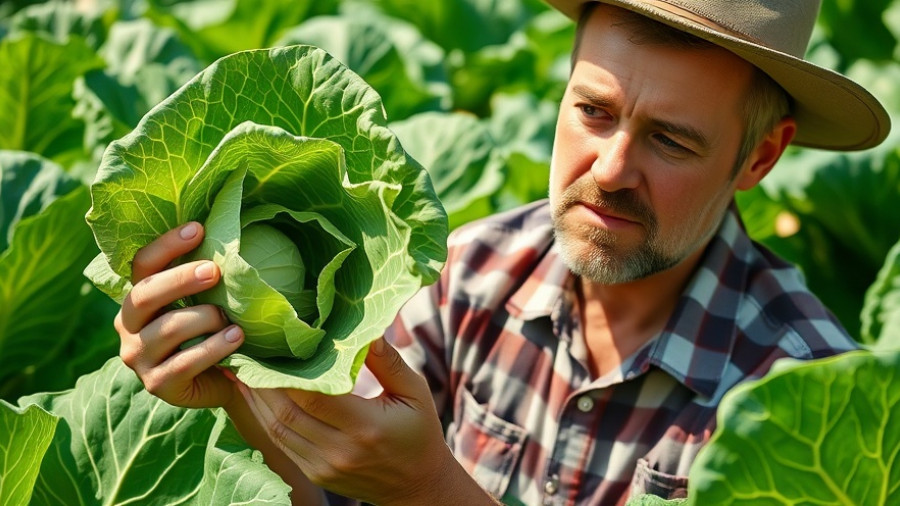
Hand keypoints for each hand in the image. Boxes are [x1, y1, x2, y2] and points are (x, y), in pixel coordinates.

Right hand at [115, 222, 244, 408]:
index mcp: (138, 299)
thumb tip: (221, 232)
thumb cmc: (213, 331)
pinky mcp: (157, 385)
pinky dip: (214, 347)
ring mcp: (138, 358)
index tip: (198, 228)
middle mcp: (128, 327)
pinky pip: (185, 362)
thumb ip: (203, 277)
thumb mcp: (206, 300)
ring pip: (168, 329)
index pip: (142, 265)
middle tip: (214, 271)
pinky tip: (236, 337)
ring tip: (232, 318)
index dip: (167, 245)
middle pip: (145, 294)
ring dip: (205, 318)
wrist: (224, 382)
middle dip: (180, 279)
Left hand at [238, 338, 495, 505]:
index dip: (286, 372)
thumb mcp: (414, 392)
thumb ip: (388, 362)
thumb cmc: (419, 431)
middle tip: (248, 351)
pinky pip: (282, 443)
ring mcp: (324, 466)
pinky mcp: (316, 474)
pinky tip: (257, 397)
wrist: (417, 485)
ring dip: (257, 400)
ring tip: (243, 370)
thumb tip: (367, 330)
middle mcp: (340, 451)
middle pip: (287, 412)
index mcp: (366, 427)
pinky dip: (265, 418)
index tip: (273, 346)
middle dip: (262, 382)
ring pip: (277, 429)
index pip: (314, 396)